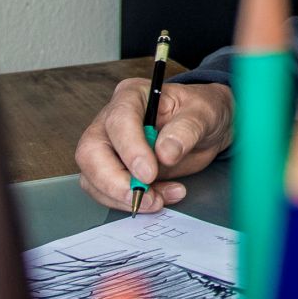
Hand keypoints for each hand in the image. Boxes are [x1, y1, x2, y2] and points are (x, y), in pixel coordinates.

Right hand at [75, 79, 232, 211]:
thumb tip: (166, 153)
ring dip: (123, 197)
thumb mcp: (204, 113)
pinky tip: (160, 197)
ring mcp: (109, 147)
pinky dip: (131, 202)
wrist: (206, 129)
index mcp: (132, 96)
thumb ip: (187, 130)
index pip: (118, 121)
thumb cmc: (201, 112)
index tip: (149, 174)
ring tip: (160, 200)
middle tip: (146, 198)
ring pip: (93, 178)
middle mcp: (112, 120)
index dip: (130, 149)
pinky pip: (108, 193)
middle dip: (114, 182)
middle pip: (91, 153)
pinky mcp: (114, 171)